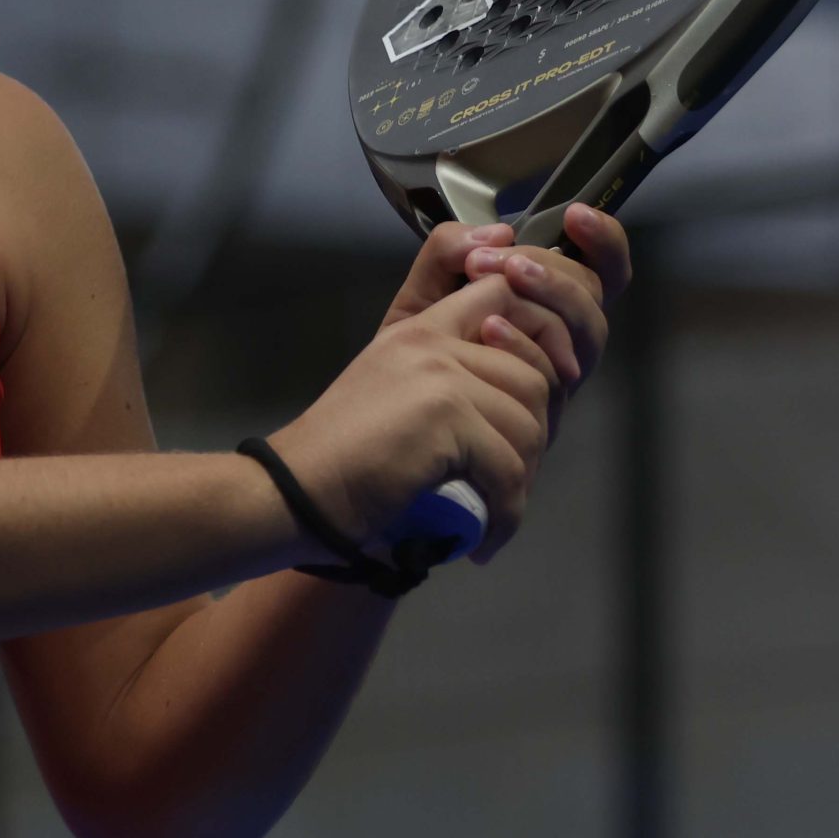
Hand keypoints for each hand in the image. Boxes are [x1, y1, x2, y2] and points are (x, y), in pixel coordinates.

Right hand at [264, 272, 557, 565]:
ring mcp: (440, 375)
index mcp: (419, 329)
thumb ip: (445, 380)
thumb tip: (523, 404)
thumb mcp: (393, 395)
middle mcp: (433, 342)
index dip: (539, 338)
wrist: (296, 490)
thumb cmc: (339, 458)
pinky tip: (486, 541)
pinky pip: (509, 469)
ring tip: (499, 511)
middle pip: (533, 372)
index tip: (542, 400)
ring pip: (529, 423)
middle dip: (539, 434)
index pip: (500, 296)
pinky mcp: (447, 417)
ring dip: (524, 479)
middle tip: (515, 480)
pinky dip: (507, 514)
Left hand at [384, 208, 629, 440]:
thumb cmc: (419, 354)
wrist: (394, 416)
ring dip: (550, 295)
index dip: (604, 240)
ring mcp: (556, 376)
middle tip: (508, 261)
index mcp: (546, 304)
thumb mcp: (423, 290)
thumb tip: (499, 230)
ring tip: (502, 277)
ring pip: (589, 330)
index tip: (575, 214)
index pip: (601, 268)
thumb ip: (448, 251)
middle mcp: (564, 338)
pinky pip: (553, 374)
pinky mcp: (544, 413)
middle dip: (555, 268)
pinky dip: (525, 342)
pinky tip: (490, 327)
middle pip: (597, 295)